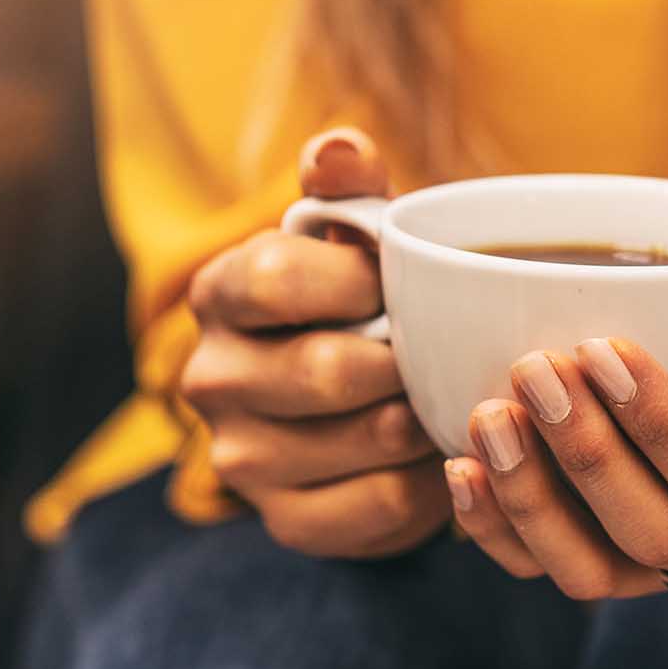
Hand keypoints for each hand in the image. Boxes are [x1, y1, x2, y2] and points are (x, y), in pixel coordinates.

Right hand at [179, 128, 449, 558]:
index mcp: (218, 293)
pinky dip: (433, 478)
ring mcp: (242, 460)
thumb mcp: (356, 235)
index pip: (272, 277)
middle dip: (408, 357)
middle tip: (451, 345)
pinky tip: (444, 448)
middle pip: (325, 370)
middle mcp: (210, 379)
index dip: (357, 279)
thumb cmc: (362, 300)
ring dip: (430, 416)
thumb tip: (339, 146)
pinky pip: (384, 505)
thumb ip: (349, 187)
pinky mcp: (289, 522)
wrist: (362, 402)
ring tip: (456, 391)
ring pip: (368, 439)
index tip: (401, 280)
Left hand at [445, 233, 667, 596]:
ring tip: (488, 415)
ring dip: (531, 501)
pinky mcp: (613, 544)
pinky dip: (498, 527)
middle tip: (536, 368)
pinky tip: (461, 463)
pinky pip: (548, 565)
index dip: (663, 429)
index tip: (605, 345)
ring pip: (594, 572)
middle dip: (587, 459)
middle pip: (657, 539)